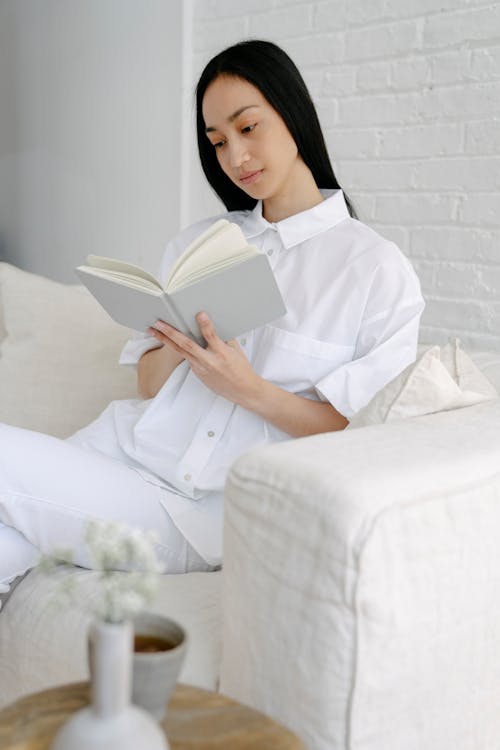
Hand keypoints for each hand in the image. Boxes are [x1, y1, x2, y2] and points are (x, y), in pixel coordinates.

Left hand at [147, 313, 263, 406]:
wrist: (243, 390)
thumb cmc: (241, 369)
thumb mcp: (236, 350)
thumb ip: (223, 338)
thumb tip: (211, 326)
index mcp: (222, 353)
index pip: (212, 336)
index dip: (205, 325)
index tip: (200, 314)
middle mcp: (209, 361)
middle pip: (186, 345)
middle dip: (171, 332)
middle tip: (158, 323)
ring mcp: (202, 369)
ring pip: (180, 352)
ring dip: (166, 340)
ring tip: (154, 331)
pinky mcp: (198, 374)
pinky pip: (187, 359)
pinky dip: (178, 349)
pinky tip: (168, 341)